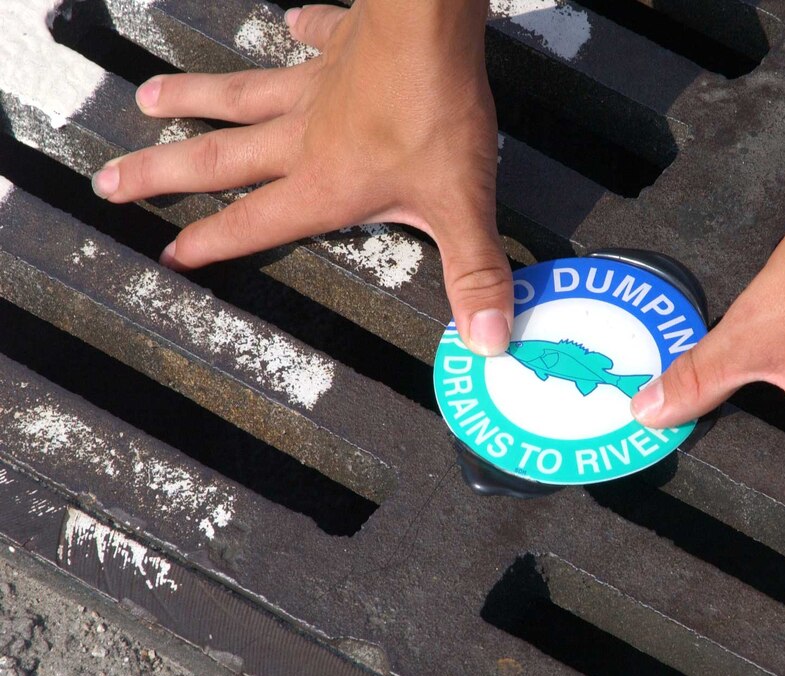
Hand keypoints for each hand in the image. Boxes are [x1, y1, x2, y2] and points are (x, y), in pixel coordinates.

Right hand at [90, 2, 511, 354]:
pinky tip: (287, 22)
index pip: (257, 224)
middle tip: (107, 182)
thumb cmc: (440, 119)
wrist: (431, 30)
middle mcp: (304, 137)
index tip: (169, 256)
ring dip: (194, 98)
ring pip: (240, 96)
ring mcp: (316, 85)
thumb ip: (474, 277)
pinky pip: (313, 35)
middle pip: (218, 159)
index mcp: (323, 185)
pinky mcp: (341, 41)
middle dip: (160, 175)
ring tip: (147, 98)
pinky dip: (300, 30)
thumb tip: (488, 345)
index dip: (213, 244)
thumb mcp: (463, 209)